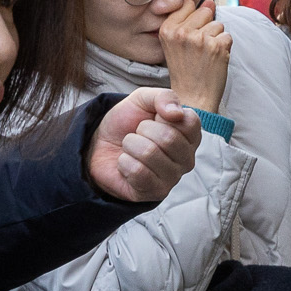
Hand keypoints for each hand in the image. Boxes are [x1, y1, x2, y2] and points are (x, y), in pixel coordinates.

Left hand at [88, 87, 201, 202]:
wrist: (100, 144)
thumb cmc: (127, 122)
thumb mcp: (143, 99)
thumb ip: (164, 97)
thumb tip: (177, 113)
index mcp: (190, 135)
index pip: (189, 122)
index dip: (163, 115)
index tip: (154, 118)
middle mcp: (187, 158)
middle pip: (169, 139)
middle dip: (142, 130)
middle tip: (138, 134)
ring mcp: (173, 178)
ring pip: (150, 154)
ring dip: (130, 146)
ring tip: (131, 148)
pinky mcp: (156, 193)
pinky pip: (138, 172)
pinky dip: (124, 163)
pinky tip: (126, 164)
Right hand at [158, 0, 232, 113]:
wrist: (193, 97)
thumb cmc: (185, 71)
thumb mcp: (174, 44)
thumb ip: (188, 21)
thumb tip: (210, 1)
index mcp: (167, 29)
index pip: (187, 5)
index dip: (193, 19)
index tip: (190, 35)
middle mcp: (182, 32)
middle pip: (205, 12)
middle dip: (206, 27)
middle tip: (199, 49)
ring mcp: (201, 39)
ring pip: (218, 24)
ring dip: (216, 39)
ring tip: (206, 56)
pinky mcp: (217, 46)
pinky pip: (228, 36)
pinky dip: (225, 48)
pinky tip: (214, 60)